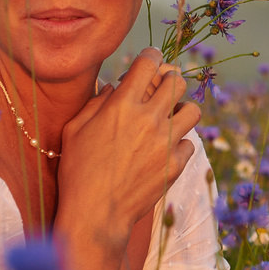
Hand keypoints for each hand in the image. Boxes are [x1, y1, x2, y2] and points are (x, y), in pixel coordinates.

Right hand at [56, 49, 200, 250]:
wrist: (95, 213)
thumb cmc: (78, 171)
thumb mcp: (75, 130)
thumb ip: (97, 103)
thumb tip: (115, 87)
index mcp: (122, 105)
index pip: (148, 63)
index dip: (151, 56)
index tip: (150, 59)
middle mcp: (149, 119)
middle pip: (177, 82)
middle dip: (170, 80)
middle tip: (161, 89)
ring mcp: (166, 143)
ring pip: (193, 111)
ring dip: (182, 110)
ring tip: (169, 119)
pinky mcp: (175, 165)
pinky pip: (189, 144)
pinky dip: (179, 144)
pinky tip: (165, 150)